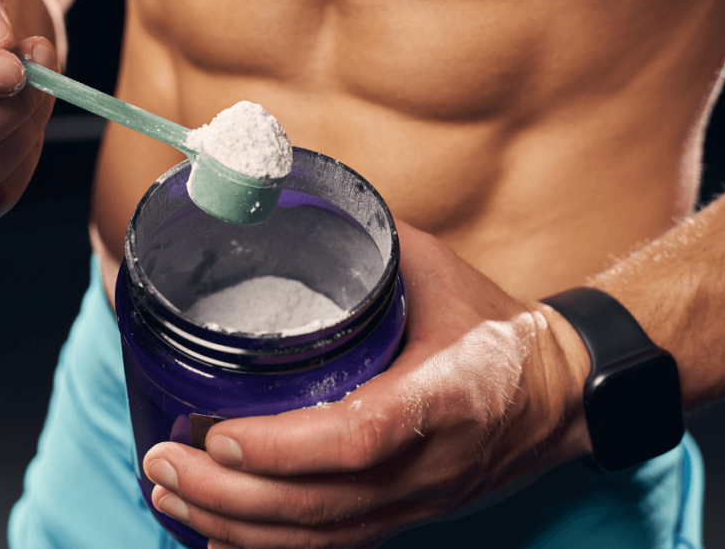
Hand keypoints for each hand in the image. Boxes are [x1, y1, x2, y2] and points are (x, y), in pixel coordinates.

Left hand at [142, 220, 591, 547]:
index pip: (361, 436)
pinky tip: (216, 538)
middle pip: (324, 504)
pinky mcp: (407, 515)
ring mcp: (418, 499)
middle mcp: (431, 463)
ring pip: (321, 537)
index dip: (285, 447)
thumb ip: (366, 245)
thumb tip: (284, 210)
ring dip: (236, 527)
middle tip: (162, 462)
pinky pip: (334, 548)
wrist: (562, 392)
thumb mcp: (437, 269)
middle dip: (230, 494)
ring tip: (169, 497)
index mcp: (448, 393)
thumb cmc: (496, 325)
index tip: (217, 433)